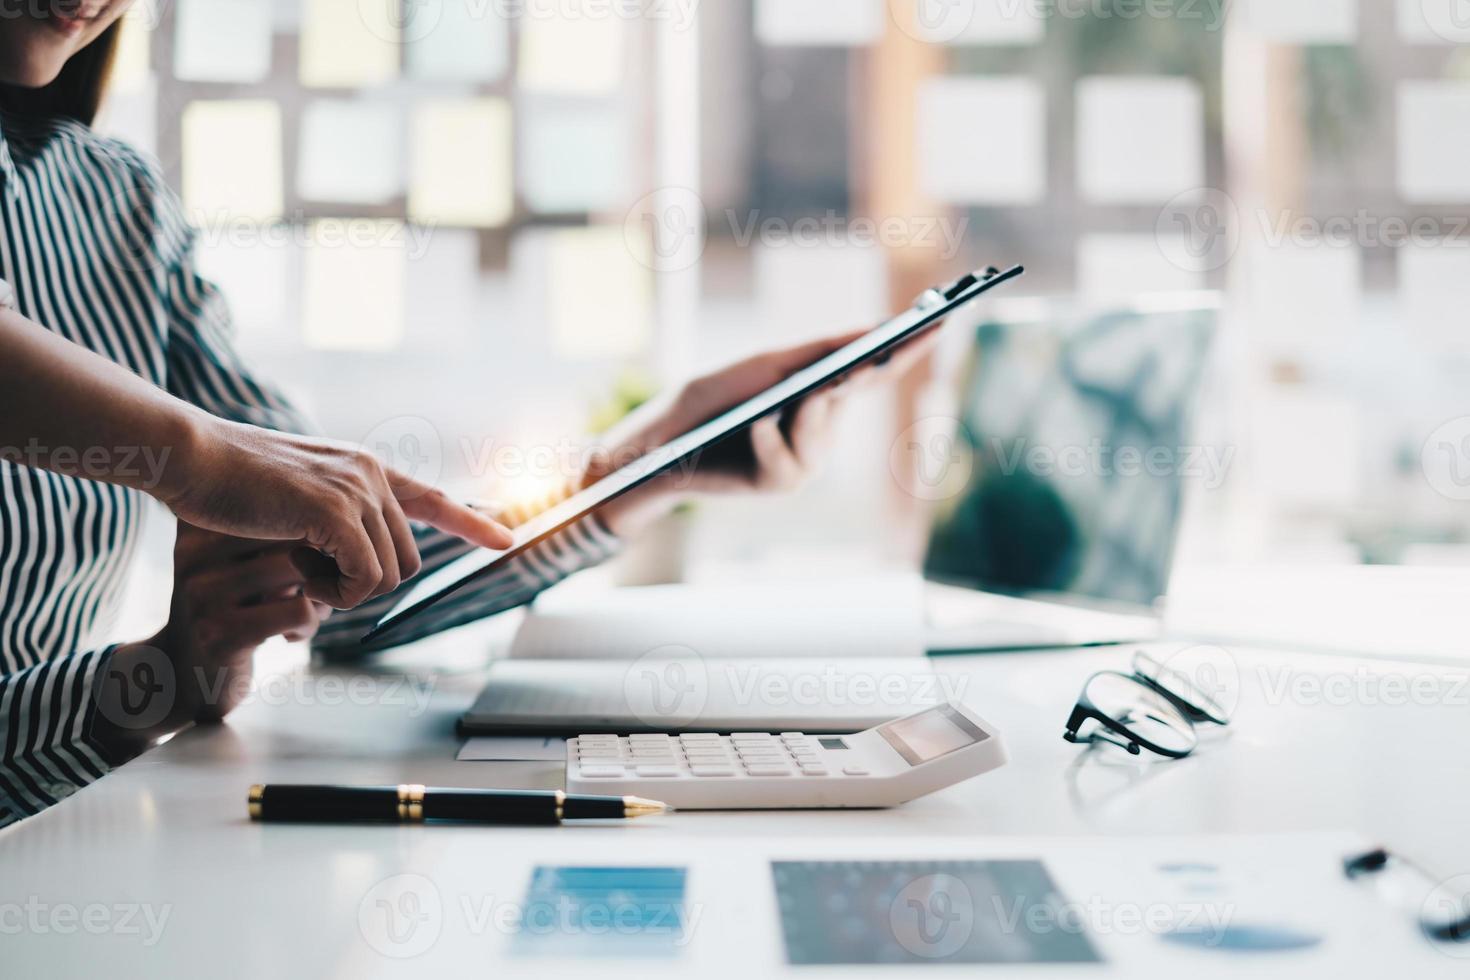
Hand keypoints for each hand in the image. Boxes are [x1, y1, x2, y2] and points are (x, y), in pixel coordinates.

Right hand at [91, 525, 332, 757]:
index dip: (304, 533)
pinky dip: (309, 622)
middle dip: (318, 563)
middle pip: (290, 537)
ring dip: (318, 595)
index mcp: (195, 531)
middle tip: (316, 589)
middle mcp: (193, 558)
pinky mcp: (222, 633)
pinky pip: (299, 609)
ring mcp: (204, 596)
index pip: (272, 509)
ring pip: (300, 570)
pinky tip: (292, 635)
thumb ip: (258, 534)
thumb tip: (328, 509)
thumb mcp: (227, 566)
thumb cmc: (223, 611)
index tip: (305, 559)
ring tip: (308, 611)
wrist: (179, 679)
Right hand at [160, 418, 513, 608]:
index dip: (470, 521)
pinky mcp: (334, 511)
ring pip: (389, 575)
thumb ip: (330, 519)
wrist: (190, 457)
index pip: (431, 498)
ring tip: (298, 569)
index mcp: (364, 468)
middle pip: (407, 559)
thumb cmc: (226, 484)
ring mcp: (356, 490)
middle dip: (364, 584)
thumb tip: (362, 556)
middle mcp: (370, 474)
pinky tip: (299, 577)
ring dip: (344, 592)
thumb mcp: (292, 500)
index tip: (506, 539)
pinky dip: (334, 594)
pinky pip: (364, 578)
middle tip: (310, 575)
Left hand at [595, 326, 940, 535]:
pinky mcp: (778, 484)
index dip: (907, 349)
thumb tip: (869, 332)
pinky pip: (786, 457)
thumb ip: (816, 353)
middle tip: (876, 349)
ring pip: (820, 430)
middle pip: (850, 398)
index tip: (937, 321)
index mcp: (822, 397)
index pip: (873, 372)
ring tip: (774, 402)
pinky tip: (754, 427)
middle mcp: (822, 432)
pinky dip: (767, 438)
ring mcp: (804, 462)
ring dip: (800, 411)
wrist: (666, 439)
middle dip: (858, 374)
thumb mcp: (767, 365)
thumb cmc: (717, 397)